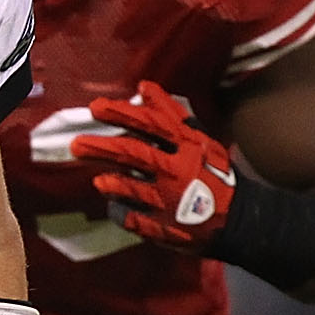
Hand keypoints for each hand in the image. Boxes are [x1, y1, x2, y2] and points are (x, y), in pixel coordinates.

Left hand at [67, 80, 232, 253]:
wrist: (239, 219)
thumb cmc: (214, 175)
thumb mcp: (200, 140)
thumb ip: (171, 115)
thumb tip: (144, 87)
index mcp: (188, 146)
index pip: (151, 124)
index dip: (123, 113)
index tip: (96, 107)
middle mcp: (177, 170)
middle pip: (133, 154)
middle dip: (101, 147)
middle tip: (76, 145)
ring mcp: (169, 200)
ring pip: (130, 188)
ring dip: (111, 183)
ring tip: (98, 181)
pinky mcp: (163, 226)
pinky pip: (131, 218)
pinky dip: (120, 210)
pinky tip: (115, 205)